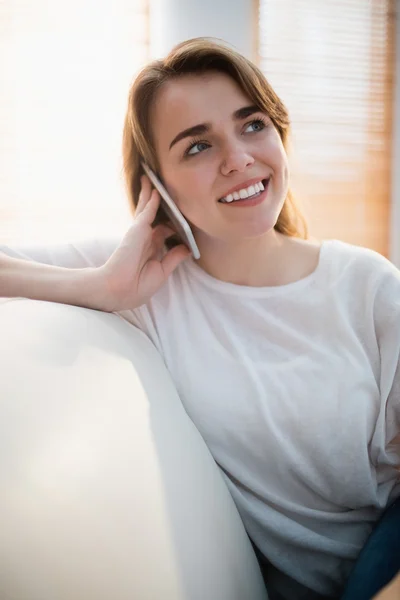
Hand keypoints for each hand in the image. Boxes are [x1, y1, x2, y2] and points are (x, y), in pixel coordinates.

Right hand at [96, 175, 190, 311]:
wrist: (120, 290)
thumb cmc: (138, 286)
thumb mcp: (163, 271)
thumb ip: (174, 257)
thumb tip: (187, 247)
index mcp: (151, 249)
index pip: (164, 231)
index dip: (174, 223)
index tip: (181, 217)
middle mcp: (146, 238)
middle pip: (154, 215)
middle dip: (159, 202)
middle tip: (163, 188)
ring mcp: (141, 232)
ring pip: (148, 207)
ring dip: (150, 192)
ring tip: (152, 178)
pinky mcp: (138, 229)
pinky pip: (148, 210)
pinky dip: (152, 198)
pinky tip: (155, 188)